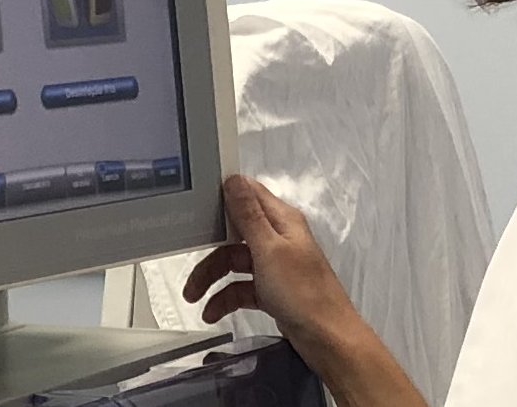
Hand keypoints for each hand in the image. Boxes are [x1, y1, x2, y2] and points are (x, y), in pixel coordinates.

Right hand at [186, 176, 428, 406]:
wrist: (324, 336)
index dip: (224, 197)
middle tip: (192, 270)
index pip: (250, 195)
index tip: (197, 206)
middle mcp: (279, 238)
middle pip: (235, 235)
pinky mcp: (272, 289)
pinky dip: (226, 298)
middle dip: (210, 254)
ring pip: (235, 263)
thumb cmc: (302, 291)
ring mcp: (275, 264)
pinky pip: (242, 287)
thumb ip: (249, 216)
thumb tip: (235, 179)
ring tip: (195, 298)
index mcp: (283, 221)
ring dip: (213, 279)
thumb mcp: (269, 249)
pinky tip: (213, 312)